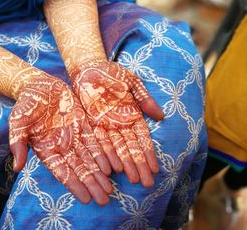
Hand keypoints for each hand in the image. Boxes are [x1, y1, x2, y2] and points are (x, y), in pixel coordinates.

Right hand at [9, 72, 112, 204]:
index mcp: (46, 149)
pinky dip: (103, 154)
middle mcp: (62, 146)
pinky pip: (95, 141)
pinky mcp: (83, 124)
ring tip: (110, 189)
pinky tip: (112, 166)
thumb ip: (17, 144)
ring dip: (99, 174)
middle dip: (91, 184)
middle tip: (104, 200)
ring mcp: (73, 136)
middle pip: (79, 169)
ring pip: (89, 158)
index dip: (74, 185)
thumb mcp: (17, 122)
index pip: (62, 171)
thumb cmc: (25, 105)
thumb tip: (16, 168)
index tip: (86, 198)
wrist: (38, 85)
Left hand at [70, 60, 163, 186]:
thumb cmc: (113, 73)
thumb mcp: (132, 83)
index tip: (155, 168)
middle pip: (131, 147)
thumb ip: (145, 98)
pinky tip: (111, 168)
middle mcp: (120, 123)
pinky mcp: (92, 124)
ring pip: (117, 148)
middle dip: (139, 164)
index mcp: (132, 114)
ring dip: (125, 163)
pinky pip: (99, 141)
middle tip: (146, 182)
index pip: (143, 138)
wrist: (88, 67)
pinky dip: (105, 154)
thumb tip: (161, 116)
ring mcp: (106, 125)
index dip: (148, 153)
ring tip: (132, 179)